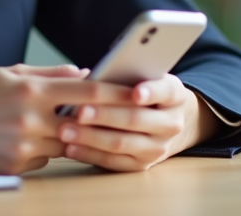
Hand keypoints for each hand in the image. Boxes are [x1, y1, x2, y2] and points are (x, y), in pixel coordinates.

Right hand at [0, 63, 135, 173]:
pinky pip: (46, 159)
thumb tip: (83, 72)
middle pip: (83, 121)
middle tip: (125, 116)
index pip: (85, 90)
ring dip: (71, 135)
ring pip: (67, 142)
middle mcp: (31, 118)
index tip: (137, 91)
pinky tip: (26, 140)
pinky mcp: (17, 168)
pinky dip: (45, 150)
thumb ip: (47, 74)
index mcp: (30, 89)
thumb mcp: (6, 74)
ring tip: (66, 124)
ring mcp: (25, 146)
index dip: (115, 91)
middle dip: (103, 119)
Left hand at [58, 74, 219, 171]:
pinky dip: (89, 154)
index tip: (135, 92)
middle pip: (136, 119)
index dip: (151, 91)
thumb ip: (126, 75)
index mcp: (175, 97)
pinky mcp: (141, 165)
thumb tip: (91, 76)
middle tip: (79, 111)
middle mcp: (171, 124)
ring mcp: (157, 148)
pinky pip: (113, 162)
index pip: (166, 92)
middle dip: (105, 115)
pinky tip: (71, 147)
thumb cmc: (144, 91)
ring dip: (90, 137)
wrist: (164, 122)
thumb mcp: (145, 77)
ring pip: (121, 143)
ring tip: (65, 130)